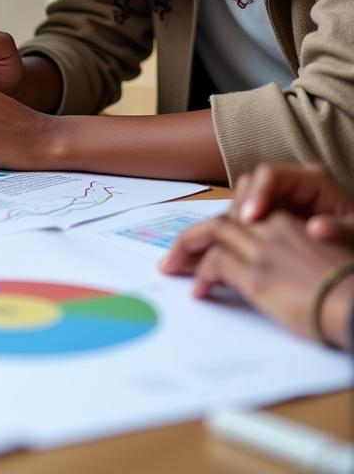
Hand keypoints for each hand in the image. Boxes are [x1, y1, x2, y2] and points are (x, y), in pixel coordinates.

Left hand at [163, 212, 353, 349]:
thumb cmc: (348, 292)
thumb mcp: (316, 262)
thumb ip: (287, 256)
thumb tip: (267, 273)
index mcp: (289, 223)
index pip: (240, 217)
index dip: (217, 230)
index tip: (203, 245)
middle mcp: (272, 229)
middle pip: (220, 222)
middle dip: (192, 238)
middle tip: (173, 257)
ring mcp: (263, 250)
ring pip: (211, 234)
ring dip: (186, 251)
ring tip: (172, 268)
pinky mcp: (257, 274)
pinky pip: (215, 265)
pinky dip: (202, 276)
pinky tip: (199, 291)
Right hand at [230, 163, 353, 239]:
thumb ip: (338, 230)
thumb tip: (316, 228)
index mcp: (312, 179)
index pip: (270, 174)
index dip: (256, 193)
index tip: (249, 219)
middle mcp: (292, 181)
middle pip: (253, 182)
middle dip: (242, 205)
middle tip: (237, 232)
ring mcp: (281, 195)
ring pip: (247, 195)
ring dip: (238, 215)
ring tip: (237, 238)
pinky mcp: (274, 209)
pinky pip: (251, 211)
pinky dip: (243, 225)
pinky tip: (242, 242)